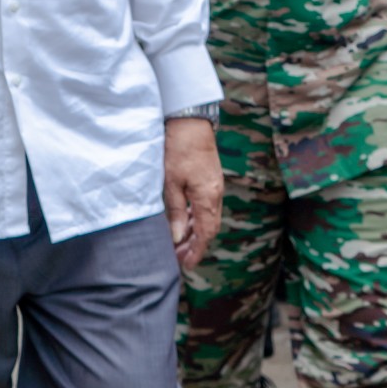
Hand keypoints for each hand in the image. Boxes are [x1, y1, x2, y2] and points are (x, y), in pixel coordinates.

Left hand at [163, 118, 221, 269]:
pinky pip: (205, 206)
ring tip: (179, 244)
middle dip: (195, 245)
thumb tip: (176, 237)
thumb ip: (174, 211)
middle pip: (208, 228)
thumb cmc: (178, 150)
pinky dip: (195, 218)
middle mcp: (215, 195)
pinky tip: (183, 222)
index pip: (205, 233)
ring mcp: (214, 186)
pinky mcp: (210, 179)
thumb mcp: (171, 183)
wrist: (190, 122)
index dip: (197, 251)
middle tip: (179, 258)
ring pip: (207, 217)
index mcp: (207, 198)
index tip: (187, 265)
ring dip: (194, 232)